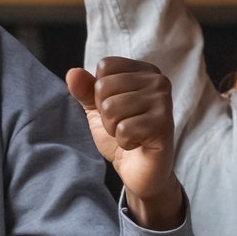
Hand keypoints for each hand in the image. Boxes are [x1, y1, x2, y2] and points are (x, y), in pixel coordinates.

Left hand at [65, 57, 185, 229]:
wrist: (140, 169)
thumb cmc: (122, 133)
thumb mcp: (98, 109)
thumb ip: (85, 89)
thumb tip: (72, 73)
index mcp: (144, 70)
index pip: (105, 66)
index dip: (100, 92)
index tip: (118, 107)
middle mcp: (158, 80)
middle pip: (104, 87)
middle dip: (105, 113)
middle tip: (124, 124)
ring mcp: (163, 101)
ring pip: (111, 108)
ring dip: (114, 128)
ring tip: (131, 133)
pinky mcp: (164, 124)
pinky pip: (123, 129)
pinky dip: (124, 142)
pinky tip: (138, 144)